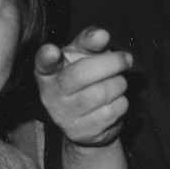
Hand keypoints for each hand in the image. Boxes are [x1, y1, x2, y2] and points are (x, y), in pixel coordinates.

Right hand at [34, 27, 131, 147]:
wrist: (86, 119)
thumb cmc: (84, 77)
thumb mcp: (84, 55)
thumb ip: (90, 40)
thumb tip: (102, 35)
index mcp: (47, 72)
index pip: (43, 63)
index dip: (47, 56)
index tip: (53, 51)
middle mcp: (50, 95)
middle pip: (82, 74)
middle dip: (112, 63)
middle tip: (126, 59)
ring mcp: (63, 116)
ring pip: (101, 93)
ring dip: (119, 84)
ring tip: (117, 83)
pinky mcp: (80, 133)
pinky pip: (111, 112)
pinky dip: (121, 103)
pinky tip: (114, 102)